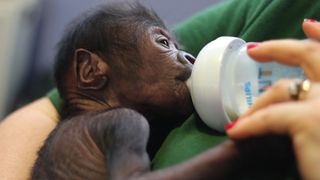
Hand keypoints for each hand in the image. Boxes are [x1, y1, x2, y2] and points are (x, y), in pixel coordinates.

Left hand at [226, 19, 319, 179]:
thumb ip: (314, 109)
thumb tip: (296, 105)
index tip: (309, 25)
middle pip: (310, 56)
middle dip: (280, 48)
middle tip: (254, 49)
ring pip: (281, 90)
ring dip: (257, 105)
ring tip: (241, 120)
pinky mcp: (309, 121)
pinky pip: (267, 118)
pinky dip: (249, 125)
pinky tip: (235, 131)